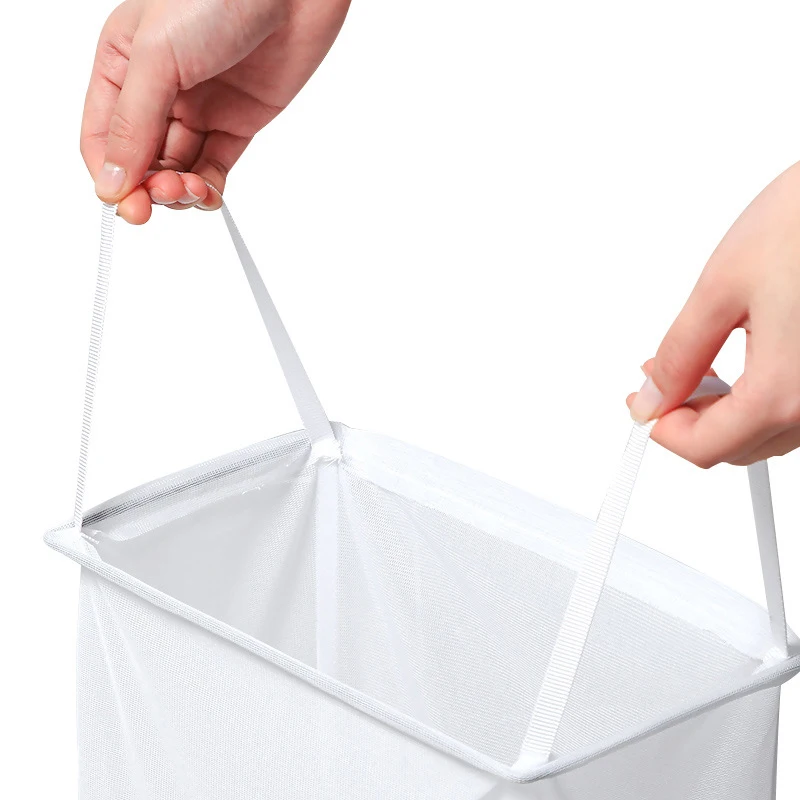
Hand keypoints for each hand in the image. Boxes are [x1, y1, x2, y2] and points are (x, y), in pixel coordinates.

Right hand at [81, 0, 349, 223]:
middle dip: (148, 187)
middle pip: (141, 159)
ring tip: (190, 191)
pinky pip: (215, 166)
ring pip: (178, 168)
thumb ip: (133, 122)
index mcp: (122, 64)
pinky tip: (209, 194)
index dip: (111, 175)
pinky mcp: (238, 120)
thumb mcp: (157, 57)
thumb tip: (111, 181)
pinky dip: (210, 188)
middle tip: (161, 200)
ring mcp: (199, 106)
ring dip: (180, 192)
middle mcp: (158, 89)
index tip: (125, 203)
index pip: (102, 137)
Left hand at [628, 159, 799, 466]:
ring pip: (769, 433)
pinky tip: (746, 363)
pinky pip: (798, 409)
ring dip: (727, 412)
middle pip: (738, 448)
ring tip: (701, 367)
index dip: (661, 430)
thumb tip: (653, 396)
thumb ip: (679, 356)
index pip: (705, 449)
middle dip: (691, 419)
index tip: (643, 405)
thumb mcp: (720, 290)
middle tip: (663, 379)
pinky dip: (763, 397)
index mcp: (784, 391)